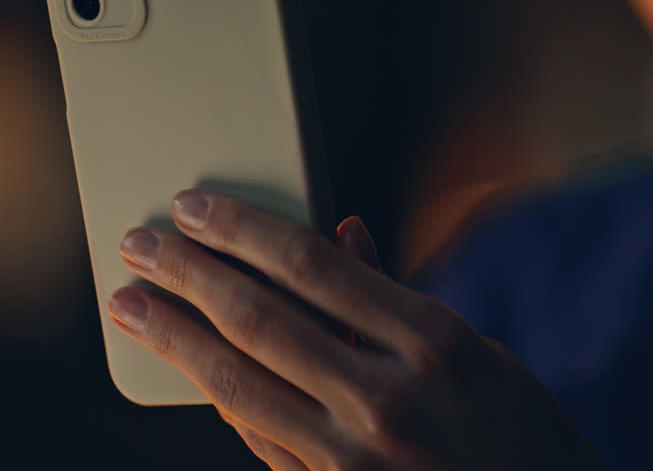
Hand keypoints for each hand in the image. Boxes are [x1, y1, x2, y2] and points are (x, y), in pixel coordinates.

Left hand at [106, 190, 599, 469]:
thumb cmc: (521, 438)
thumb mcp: (480, 355)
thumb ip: (398, 298)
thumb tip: (340, 231)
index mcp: (434, 343)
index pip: (311, 265)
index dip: (241, 229)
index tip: (192, 206)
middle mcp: (389, 399)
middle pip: (260, 319)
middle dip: (187, 274)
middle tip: (137, 243)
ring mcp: (357, 461)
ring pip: (240, 386)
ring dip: (175, 339)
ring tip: (131, 305)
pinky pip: (261, 442)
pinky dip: (221, 401)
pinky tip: (189, 371)